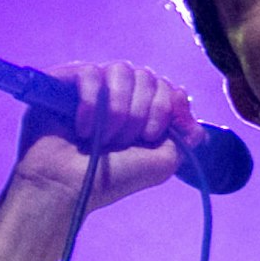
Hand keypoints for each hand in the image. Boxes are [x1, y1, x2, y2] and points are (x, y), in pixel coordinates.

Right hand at [12, 61, 199, 210]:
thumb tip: (196, 121)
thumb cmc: (108, 180)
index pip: (165, 86)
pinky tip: (83, 129)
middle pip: (148, 76)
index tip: (163, 131)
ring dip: (119, 109)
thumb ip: (182, 138)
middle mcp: (116, 95)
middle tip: (126, 142)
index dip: (170, 103)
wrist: (65, 189)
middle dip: (143, 112)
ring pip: (121, 70)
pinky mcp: (63, 81)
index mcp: (139, 112)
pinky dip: (92, 103)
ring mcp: (90, 86)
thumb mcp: (159, 163)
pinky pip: (90, 72)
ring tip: (105, 138)